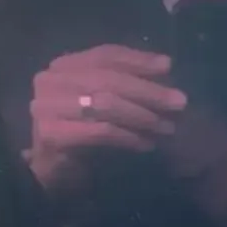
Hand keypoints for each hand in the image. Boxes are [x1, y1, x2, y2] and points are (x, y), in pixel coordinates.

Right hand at [26, 44, 186, 189]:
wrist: (54, 171)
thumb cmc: (85, 132)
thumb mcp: (106, 100)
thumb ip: (126, 81)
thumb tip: (165, 65)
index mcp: (64, 65)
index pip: (106, 54)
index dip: (139, 60)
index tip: (169, 67)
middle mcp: (50, 80)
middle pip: (109, 79)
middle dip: (149, 91)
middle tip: (180, 103)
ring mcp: (46, 106)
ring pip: (106, 104)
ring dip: (143, 116)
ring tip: (167, 127)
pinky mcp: (52, 134)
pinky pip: (101, 131)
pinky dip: (129, 137)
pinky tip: (147, 144)